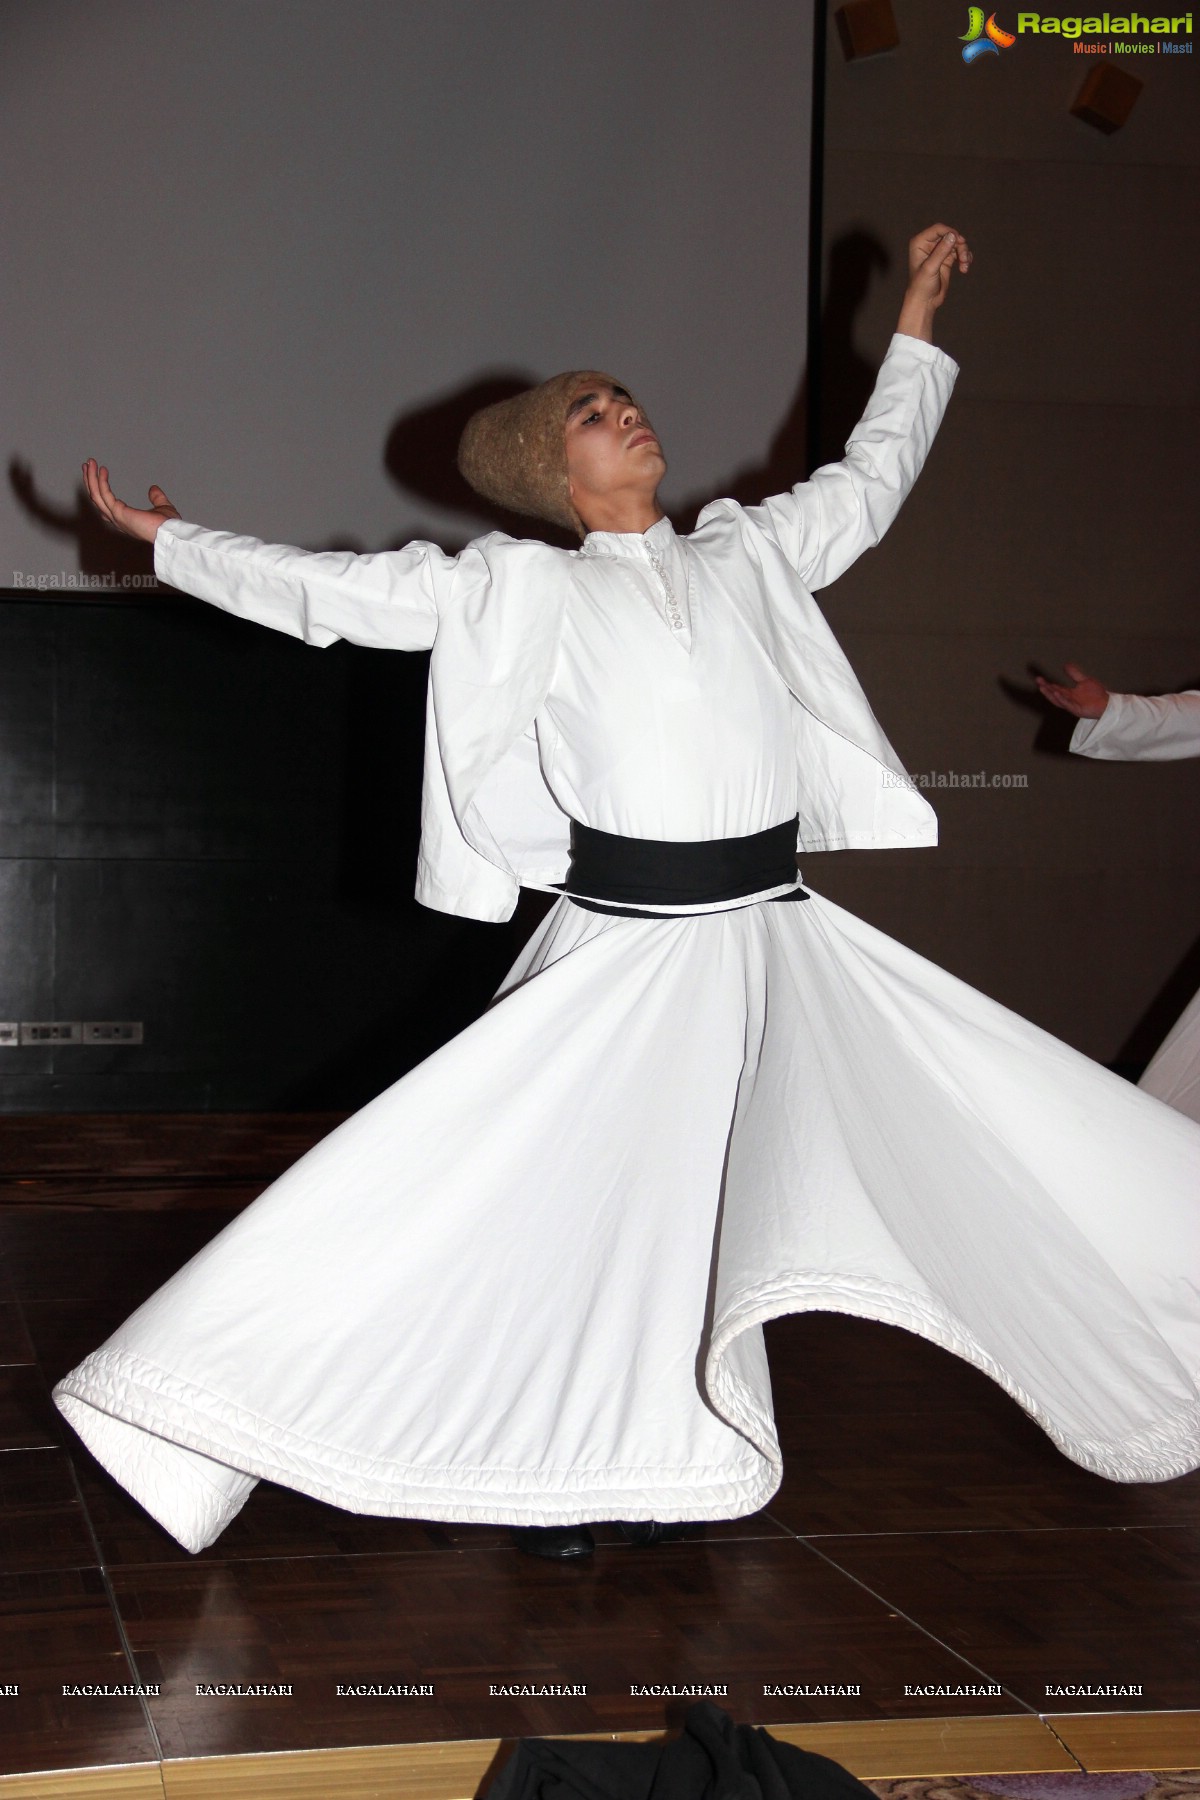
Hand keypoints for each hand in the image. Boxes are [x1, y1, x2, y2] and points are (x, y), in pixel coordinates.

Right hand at [82, 459, 179, 541]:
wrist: (171, 532)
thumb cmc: (168, 526)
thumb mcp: (162, 506)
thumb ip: (157, 498)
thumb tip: (153, 489)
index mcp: (126, 519)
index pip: (106, 504)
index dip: (100, 489)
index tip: (98, 473)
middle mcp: (118, 520)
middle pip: (97, 499)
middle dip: (90, 481)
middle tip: (87, 465)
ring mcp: (116, 518)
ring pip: (97, 496)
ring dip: (91, 478)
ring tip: (89, 463)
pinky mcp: (118, 513)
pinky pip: (105, 495)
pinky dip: (102, 481)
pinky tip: (102, 470)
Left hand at [896, 223, 971, 340]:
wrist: (925, 302)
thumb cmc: (921, 286)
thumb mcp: (931, 268)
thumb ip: (941, 251)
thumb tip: (953, 235)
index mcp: (920, 242)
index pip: (938, 229)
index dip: (951, 233)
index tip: (960, 242)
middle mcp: (929, 244)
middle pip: (950, 235)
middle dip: (959, 245)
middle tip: (964, 258)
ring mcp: (939, 251)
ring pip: (957, 243)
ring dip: (964, 252)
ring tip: (965, 265)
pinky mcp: (947, 259)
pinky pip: (960, 252)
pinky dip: (965, 258)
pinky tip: (965, 268)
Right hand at [1035, 662, 1109, 719]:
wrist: (1107, 703)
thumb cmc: (1097, 694)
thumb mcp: (1084, 680)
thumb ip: (1074, 674)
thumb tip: (1065, 665)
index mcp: (1069, 693)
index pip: (1055, 688)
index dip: (1047, 684)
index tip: (1038, 678)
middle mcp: (1068, 700)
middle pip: (1054, 694)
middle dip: (1045, 688)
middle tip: (1038, 681)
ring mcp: (1072, 705)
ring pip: (1058, 700)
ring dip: (1050, 694)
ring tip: (1043, 687)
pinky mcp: (1078, 710)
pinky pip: (1068, 704)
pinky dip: (1062, 699)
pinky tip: (1056, 693)